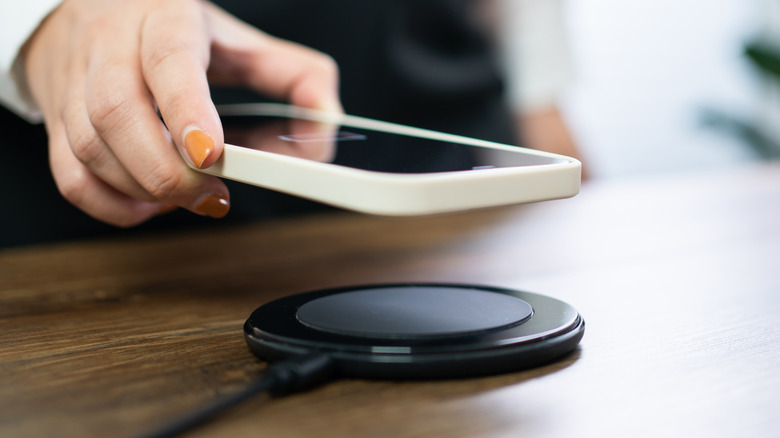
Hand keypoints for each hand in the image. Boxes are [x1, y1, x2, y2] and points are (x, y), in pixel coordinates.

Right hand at [23, 0, 340, 225]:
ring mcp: (76, 82)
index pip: (169, 60)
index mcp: (165, 18)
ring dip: (143, 190)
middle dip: (168, 172)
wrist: (89, 11)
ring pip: (89, 147)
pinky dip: (109, 205)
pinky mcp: (58, 120)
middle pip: (118, 113)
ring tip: (187, 198)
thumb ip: (296, 77)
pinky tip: (146, 204)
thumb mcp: (242, 42)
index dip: (188, 110)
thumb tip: (324, 124)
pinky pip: (69, 175)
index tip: (212, 155)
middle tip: (210, 196)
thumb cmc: (176, 33)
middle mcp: (111, 45)